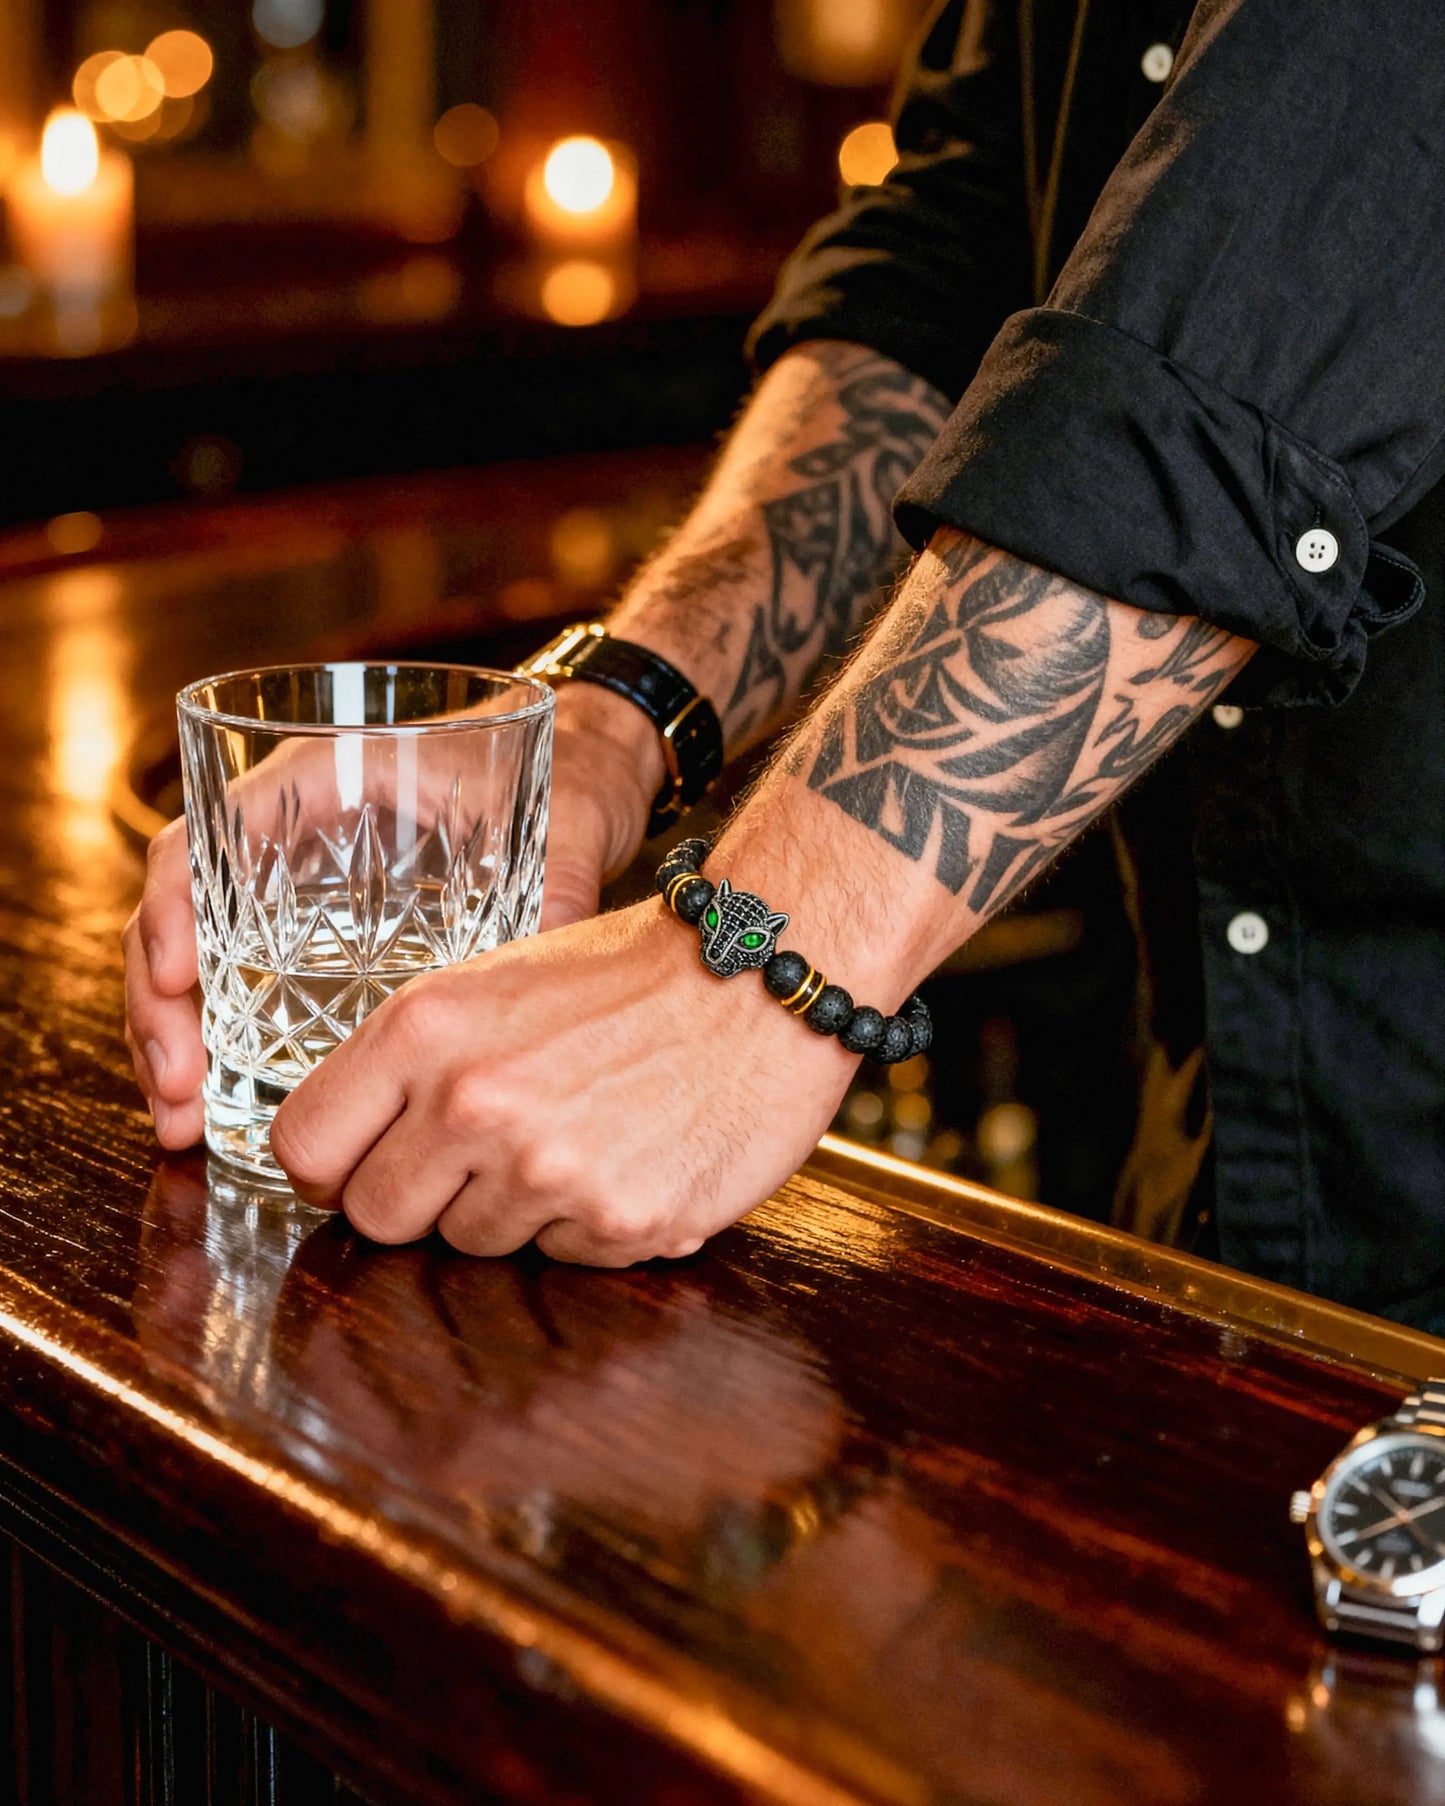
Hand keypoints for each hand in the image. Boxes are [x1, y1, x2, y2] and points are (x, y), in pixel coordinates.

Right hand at [122, 682, 659, 1149]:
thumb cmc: (566, 774)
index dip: (174, 906)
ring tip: (185, 1124)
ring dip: (176, 1040)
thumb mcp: (561, 825)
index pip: (212, 832)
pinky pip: (244, 988)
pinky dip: (221, 1048)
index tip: (178, 982)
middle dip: (161, 1005)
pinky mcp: (321, 938)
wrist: (589, 776)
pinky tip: (218, 1114)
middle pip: (182, 909)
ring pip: (198, 959)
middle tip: (179, 1092)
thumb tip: (556, 988)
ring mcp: (300, 888)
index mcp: (331, 777)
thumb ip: (557, 896)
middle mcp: (296, 832)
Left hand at [267, 900, 855, 1265]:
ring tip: (579, 1133)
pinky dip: (588, 1222)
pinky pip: (561, 1258)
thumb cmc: (628, 975)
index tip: (364, 1162)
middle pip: (377, 1218)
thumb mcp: (490, 984)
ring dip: (513, 1208)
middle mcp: (473, 1103)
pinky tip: (629, 1156)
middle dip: (420, 1197)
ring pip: (471, 1245)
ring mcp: (547, 1170)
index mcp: (424, 1030)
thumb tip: (344, 1156)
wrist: (761, 976)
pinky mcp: (619, 1221)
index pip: (304, 1148)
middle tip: (485, 1152)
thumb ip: (409, 1064)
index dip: (333, 1164)